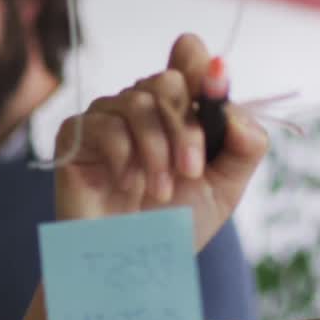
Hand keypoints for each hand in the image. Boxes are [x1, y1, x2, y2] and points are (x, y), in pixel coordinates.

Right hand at [54, 33, 267, 250]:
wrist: (132, 262)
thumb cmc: (174, 223)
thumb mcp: (225, 188)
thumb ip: (245, 147)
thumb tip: (238, 113)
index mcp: (179, 109)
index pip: (189, 56)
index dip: (203, 67)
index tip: (218, 88)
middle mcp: (142, 105)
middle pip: (168, 81)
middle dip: (185, 129)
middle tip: (191, 171)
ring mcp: (106, 117)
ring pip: (137, 103)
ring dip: (157, 151)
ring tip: (160, 191)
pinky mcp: (74, 135)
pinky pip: (104, 125)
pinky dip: (124, 158)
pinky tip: (127, 185)